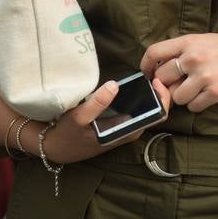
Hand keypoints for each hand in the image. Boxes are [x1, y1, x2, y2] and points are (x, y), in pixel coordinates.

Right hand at [20, 78, 171, 163]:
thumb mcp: (78, 118)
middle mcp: (130, 129)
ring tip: (147, 72)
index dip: (162, 97)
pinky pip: (135, 106)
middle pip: (154, 109)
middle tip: (153, 70)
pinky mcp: (117, 120)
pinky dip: (139, 93)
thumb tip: (114, 85)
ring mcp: (124, 125)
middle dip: (158, 91)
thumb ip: (97, 103)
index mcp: (127, 131)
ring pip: (145, 107)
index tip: (155, 79)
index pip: (157, 115)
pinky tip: (134, 80)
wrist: (55, 147)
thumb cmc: (67, 134)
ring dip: (149, 91)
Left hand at [140, 33, 217, 112]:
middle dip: (167, 85)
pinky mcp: (215, 93)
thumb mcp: (205, 40)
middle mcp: (193, 58)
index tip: (147, 74)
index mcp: (189, 41)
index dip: (146, 66)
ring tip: (198, 88)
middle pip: (162, 79)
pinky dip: (198, 104)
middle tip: (180, 84)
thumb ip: (183, 52)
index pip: (154, 53)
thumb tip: (162, 71)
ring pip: (177, 97)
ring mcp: (204, 76)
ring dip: (184, 97)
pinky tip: (209, 94)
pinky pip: (194, 107)